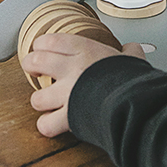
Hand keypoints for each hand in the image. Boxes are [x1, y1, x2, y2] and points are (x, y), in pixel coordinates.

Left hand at [21, 34, 144, 136]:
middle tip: (35, 70)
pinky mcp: (69, 117)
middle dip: (31, 66)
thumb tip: (133, 49)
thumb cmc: (132, 80)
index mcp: (84, 51)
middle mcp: (70, 69)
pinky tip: (54, 123)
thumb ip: (130, 53)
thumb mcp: (132, 60)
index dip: (41, 45)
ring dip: (40, 100)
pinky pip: (46, 124)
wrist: (135, 101)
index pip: (50, 41)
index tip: (42, 48)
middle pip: (35, 62)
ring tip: (46, 100)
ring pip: (36, 97)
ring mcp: (67, 94)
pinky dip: (48, 126)